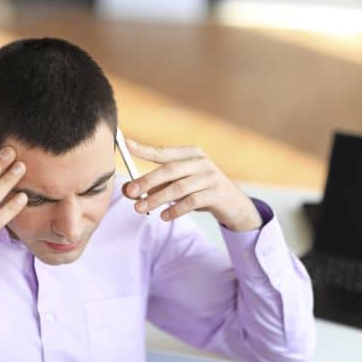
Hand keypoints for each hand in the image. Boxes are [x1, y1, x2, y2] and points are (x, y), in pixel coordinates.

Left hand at [121, 139, 262, 231]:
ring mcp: (211, 177)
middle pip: (170, 170)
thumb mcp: (179, 185)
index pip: (164, 152)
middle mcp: (201, 162)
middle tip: (130, 192)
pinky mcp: (217, 194)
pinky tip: (164, 216)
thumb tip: (127, 190)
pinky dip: (175, 209)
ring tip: (140, 208)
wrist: (234, 205)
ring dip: (157, 198)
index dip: (145, 149)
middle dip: (147, 181)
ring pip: (179, 187)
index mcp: (190, 154)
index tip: (127, 146)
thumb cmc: (200, 191)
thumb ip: (156, 185)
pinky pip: (192, 201)